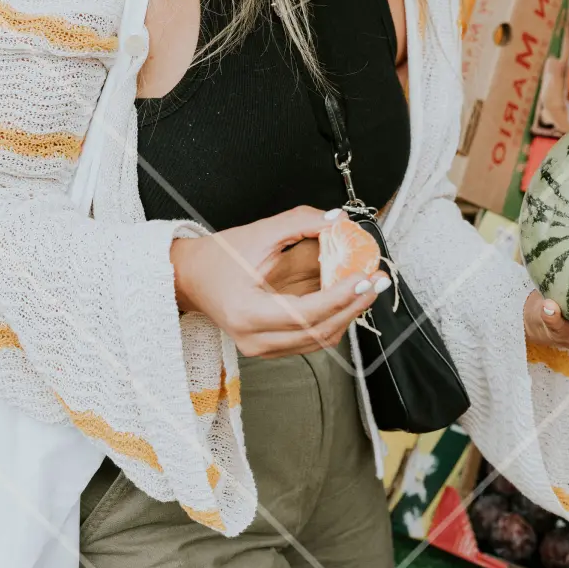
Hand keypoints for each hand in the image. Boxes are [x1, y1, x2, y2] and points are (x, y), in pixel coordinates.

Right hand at [170, 207, 386, 358]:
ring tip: (368, 286)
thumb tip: (338, 220)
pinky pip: (311, 337)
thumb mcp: (259, 233)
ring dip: (348, 314)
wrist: (190, 278)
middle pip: (318, 332)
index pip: (305, 314)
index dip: (339, 297)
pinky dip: (333, 317)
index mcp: (248, 313)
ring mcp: (263, 348)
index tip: (364, 277)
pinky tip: (348, 297)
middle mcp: (256, 339)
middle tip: (377, 280)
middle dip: (353, 306)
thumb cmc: (219, 256)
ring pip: (319, 339)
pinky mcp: (270, 346)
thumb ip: (300, 223)